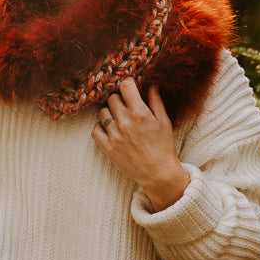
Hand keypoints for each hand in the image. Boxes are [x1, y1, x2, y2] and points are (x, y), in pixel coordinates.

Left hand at [91, 80, 187, 209]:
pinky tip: (109, 129)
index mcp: (140, 113)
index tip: (130, 89)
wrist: (158, 174)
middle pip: (112, 98)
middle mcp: (125, 122)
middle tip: (127, 107)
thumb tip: (151, 86)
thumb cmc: (164, 147)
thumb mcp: (164, 122)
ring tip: (119, 119)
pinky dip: (100, 127)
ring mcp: (114, 135)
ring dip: (110, 113)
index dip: (128, 84)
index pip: (125, 86)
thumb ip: (156, 102)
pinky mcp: (107, 148)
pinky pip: (95, 130)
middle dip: (120, 99)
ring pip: (102, 112)